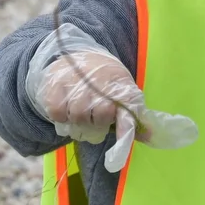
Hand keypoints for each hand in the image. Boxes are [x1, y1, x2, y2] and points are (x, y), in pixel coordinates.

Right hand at [26, 25, 197, 170]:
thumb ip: (132, 114)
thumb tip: (149, 136)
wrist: (76, 57)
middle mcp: (99, 79)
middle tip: (95, 124)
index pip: (126, 106)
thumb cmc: (104, 82)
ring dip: (80, 124)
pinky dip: (61, 118)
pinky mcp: (55, 85)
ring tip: (82, 118)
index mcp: (120, 83)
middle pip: (101, 115)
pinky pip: (57, 113)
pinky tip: (67, 112)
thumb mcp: (122, 91)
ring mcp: (76, 81)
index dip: (125, 129)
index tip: (121, 148)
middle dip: (98, 126)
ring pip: (79, 116)